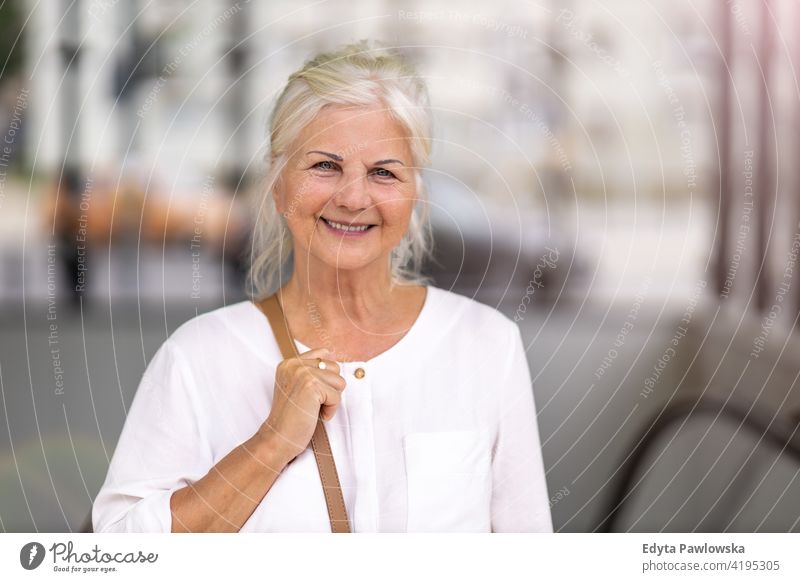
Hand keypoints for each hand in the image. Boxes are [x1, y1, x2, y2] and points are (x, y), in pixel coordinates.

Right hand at [258, 347, 345, 462]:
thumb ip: (310, 370)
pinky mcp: (312, 386)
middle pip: (335, 368)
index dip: (325, 376)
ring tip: (312, 409)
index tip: (313, 392)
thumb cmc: (290, 417)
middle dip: (330, 388)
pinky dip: (330, 410)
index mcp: (290, 363)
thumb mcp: (296, 386)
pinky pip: (337, 396)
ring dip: (331, 400)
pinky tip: (314, 415)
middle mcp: (295, 364)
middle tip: (312, 403)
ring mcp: (302, 374)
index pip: (323, 354)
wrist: (277, 438)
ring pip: (339, 382)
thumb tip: (332, 355)